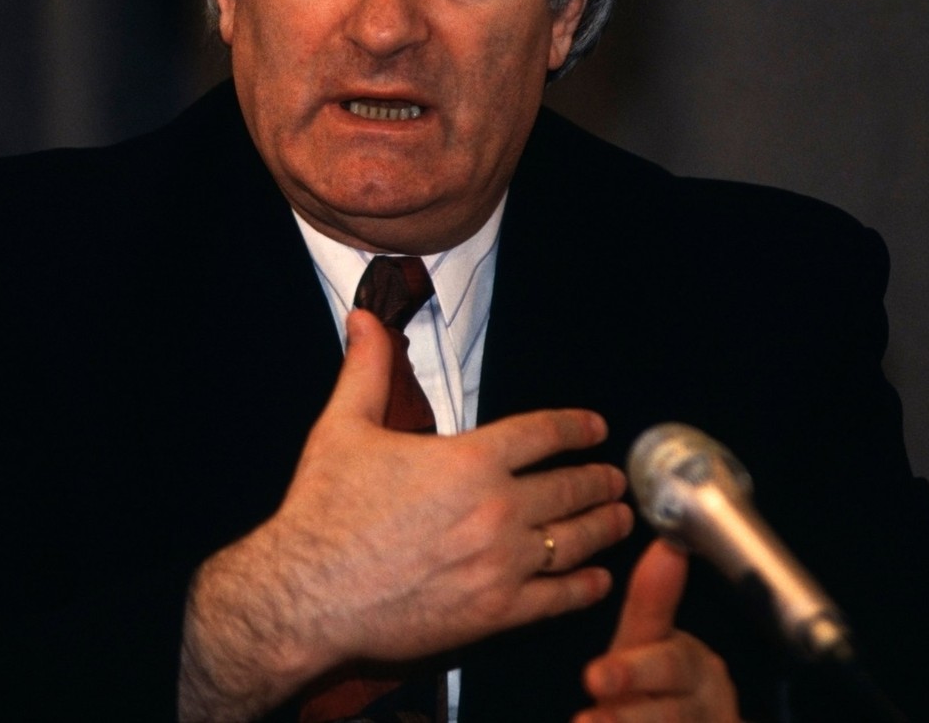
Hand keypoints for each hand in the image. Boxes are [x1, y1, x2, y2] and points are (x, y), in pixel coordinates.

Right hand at [179, 307, 632, 720]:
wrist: (307, 595)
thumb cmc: (324, 511)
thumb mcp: (344, 426)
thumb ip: (368, 368)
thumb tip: (364, 316)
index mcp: (470, 459)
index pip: (543, 433)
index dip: (575, 427)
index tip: (595, 429)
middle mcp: (498, 508)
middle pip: (570, 487)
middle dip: (600, 481)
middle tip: (616, 479)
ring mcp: (501, 564)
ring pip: (574, 541)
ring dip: (605, 527)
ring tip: (621, 520)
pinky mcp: (495, 613)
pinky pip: (558, 598)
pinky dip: (585, 586)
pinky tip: (597, 579)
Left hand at [575, 539, 740, 722]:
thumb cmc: (667, 682)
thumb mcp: (655, 641)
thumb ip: (654, 601)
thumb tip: (666, 544)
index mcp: (694, 668)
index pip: (669, 666)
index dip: (634, 672)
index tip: (596, 677)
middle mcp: (701, 706)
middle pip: (669, 715)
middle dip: (627, 716)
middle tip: (586, 720)